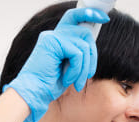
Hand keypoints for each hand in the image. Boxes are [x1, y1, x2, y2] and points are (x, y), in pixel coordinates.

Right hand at [3, 7, 108, 121]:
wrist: (34, 92)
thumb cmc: (50, 83)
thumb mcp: (69, 66)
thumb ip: (78, 53)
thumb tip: (91, 45)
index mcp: (57, 37)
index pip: (74, 17)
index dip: (89, 14)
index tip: (104, 18)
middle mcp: (54, 34)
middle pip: (85, 32)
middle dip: (92, 55)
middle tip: (88, 74)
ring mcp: (52, 37)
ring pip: (84, 46)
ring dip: (84, 69)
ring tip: (75, 82)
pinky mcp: (53, 43)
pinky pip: (78, 54)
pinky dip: (76, 70)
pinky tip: (67, 79)